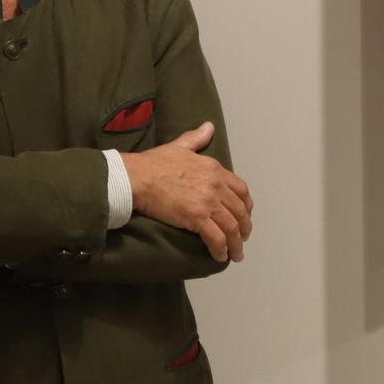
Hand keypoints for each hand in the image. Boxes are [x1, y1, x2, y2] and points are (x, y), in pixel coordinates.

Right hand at [121, 122, 252, 262]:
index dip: (246, 206)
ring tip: (235, 254)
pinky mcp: (197, 218)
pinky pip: (216, 238)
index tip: (245, 215)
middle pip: (240, 211)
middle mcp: (216, 185)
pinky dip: (221, 250)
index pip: (241, 190)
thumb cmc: (153, 163)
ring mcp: (207, 202)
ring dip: (236, 244)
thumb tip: (209, 127)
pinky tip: (220, 257)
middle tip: (242, 239)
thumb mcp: (179, 146)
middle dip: (244, 228)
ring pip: (231, 227)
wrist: (137, 177)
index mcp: (214, 169)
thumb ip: (196, 138)